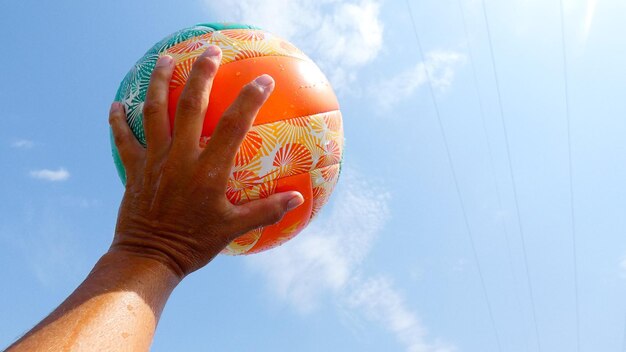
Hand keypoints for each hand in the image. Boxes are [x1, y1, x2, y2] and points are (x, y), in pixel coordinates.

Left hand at [108, 45, 303, 277]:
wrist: (149, 258)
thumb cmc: (195, 244)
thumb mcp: (234, 229)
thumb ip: (267, 210)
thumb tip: (298, 199)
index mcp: (209, 170)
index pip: (235, 125)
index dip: (251, 99)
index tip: (263, 80)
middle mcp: (181, 157)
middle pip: (191, 105)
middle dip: (202, 74)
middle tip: (210, 50)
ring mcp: (155, 160)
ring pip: (154, 111)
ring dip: (160, 82)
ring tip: (165, 59)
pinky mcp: (135, 169)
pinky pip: (124, 139)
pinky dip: (118, 120)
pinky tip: (118, 104)